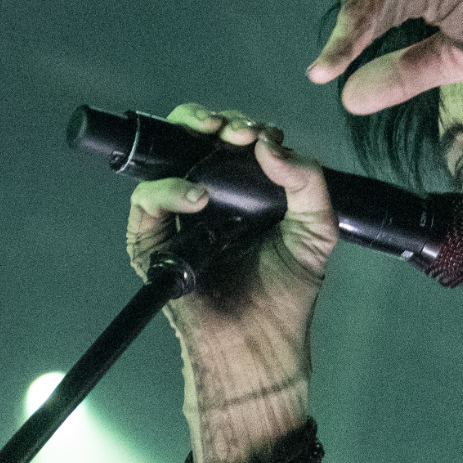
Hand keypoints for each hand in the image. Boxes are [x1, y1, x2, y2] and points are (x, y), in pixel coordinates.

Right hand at [126, 104, 337, 356]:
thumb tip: (270, 144)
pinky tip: (197, 195)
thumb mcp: (316, 230)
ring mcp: (177, 217)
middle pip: (193, 139)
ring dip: (187, 139)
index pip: (233, 142)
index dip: (245, 128)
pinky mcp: (152, 242)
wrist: (262, 341)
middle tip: (234, 129)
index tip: (261, 133)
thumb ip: (308, 182)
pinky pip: (147, 201)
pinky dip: (167, 190)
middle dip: (210, 121)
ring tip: (217, 143)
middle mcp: (208, 198)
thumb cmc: (287, 293)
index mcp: (244, 192)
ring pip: (164, 159)